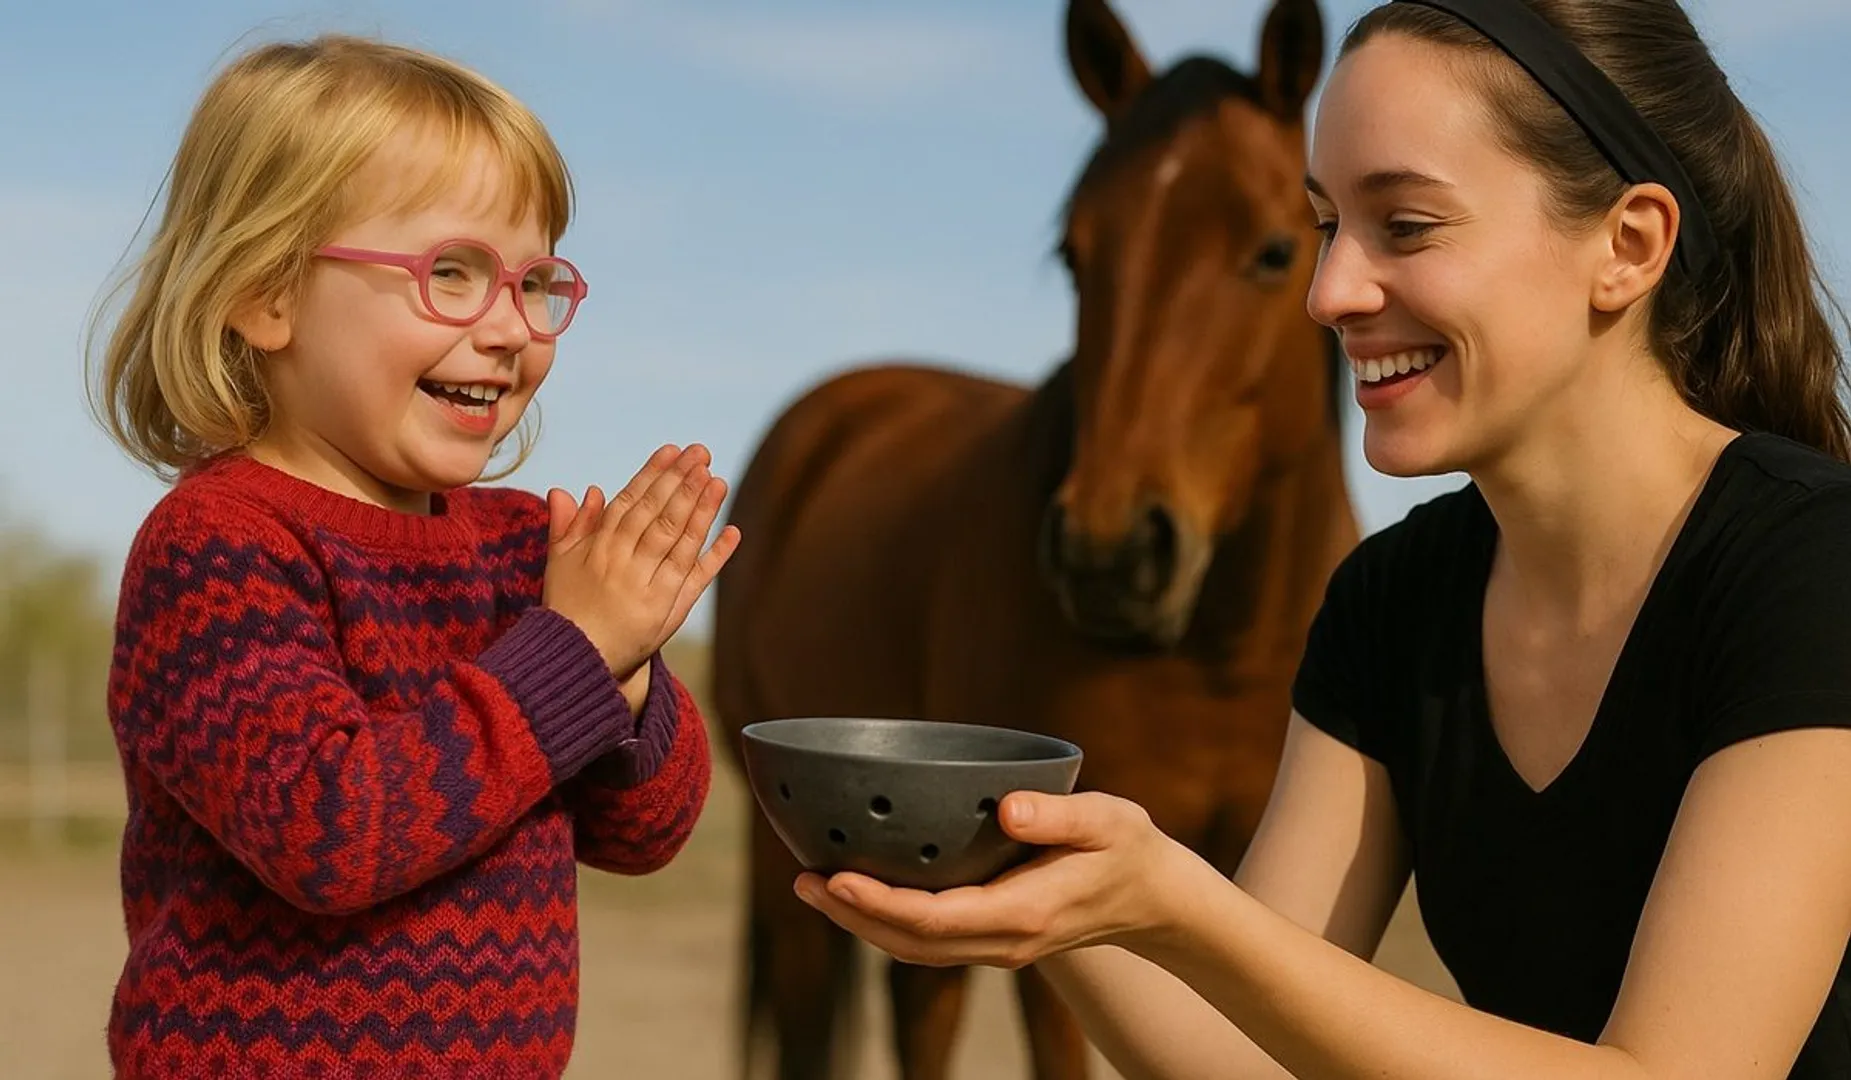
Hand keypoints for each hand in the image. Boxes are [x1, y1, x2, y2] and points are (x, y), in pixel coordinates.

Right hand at [542, 443, 741, 678]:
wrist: (576, 660)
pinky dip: (715, 555)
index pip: (630, 503)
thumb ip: (570, 526)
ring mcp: (649, 587)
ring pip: (678, 542)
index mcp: (599, 549)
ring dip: (700, 510)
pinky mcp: (669, 611)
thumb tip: (577, 490)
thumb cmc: (568, 607)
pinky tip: (733, 531)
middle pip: (657, 516)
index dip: (652, 475)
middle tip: (701, 453)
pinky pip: (696, 578)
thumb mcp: (560, 563)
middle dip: (680, 483)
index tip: (671, 451)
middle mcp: (625, 564)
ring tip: (717, 480)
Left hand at [793, 790, 1187, 969]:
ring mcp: (995, 945)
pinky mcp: (991, 935)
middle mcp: (1003, 940)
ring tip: (814, 886)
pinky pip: (928, 939)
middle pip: (910, 943)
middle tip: (804, 880)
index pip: (935, 919)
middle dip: (852, 916)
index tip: (837, 878)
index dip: (880, 903)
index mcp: (1024, 914)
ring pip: (914, 948)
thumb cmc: (1128, 850)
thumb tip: (1011, 807)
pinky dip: (887, 920)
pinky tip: (860, 891)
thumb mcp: (1108, 821)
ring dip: (861, 923)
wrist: (1153, 899)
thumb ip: (1060, 815)